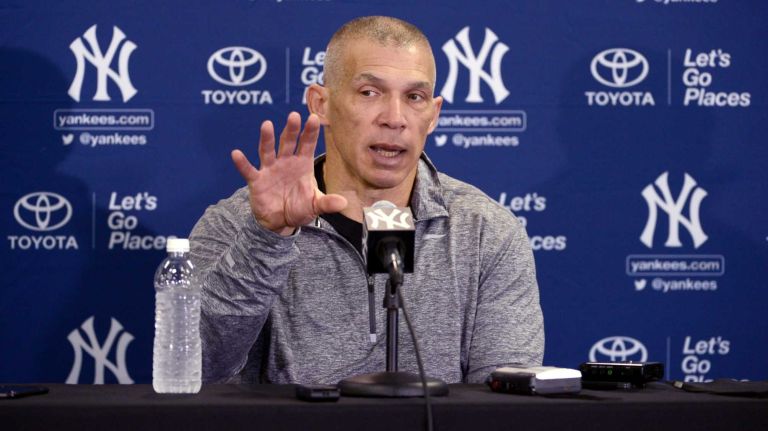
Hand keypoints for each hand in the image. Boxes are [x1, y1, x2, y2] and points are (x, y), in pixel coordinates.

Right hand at [231, 112, 346, 235]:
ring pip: (268, 150)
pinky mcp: (257, 181)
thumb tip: (343, 203)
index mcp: (302, 164)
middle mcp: (286, 162)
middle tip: (293, 116)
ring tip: (266, 125)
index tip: (314, 118)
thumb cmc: (299, 208)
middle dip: (291, 129)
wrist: (280, 222)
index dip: (310, 132)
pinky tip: (236, 154)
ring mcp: (270, 169)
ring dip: (267, 139)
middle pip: (288, 142)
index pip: (307, 144)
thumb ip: (327, 203)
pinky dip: (242, 163)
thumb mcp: (315, 206)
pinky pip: (249, 170)